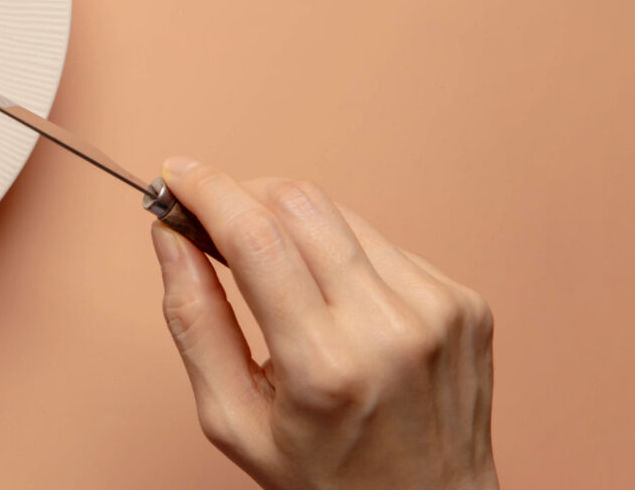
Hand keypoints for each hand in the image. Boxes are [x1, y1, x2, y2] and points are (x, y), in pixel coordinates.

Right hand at [151, 159, 495, 489]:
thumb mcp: (234, 422)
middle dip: (243, 195)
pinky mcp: (466, 302)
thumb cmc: (326, 477)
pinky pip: (383, 245)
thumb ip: (194, 322)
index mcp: (324, 366)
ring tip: (279, 276)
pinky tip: (338, 304)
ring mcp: (438, 310)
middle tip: (212, 219)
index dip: (207, 191)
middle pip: (300, 203)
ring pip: (341, 216)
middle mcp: (390, 328)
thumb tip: (169, 238)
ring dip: (293, 225)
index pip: (255, 237)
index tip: (175, 175)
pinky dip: (344, 256)